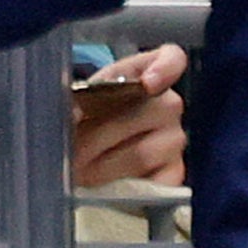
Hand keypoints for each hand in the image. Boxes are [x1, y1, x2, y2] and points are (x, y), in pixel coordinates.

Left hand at [72, 45, 186, 187]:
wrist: (83, 157)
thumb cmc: (82, 120)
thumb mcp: (74, 103)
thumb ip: (75, 100)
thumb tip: (73, 114)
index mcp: (145, 72)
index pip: (173, 59)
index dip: (165, 69)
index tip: (147, 84)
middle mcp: (168, 103)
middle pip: (148, 113)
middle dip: (100, 137)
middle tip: (71, 152)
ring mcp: (175, 140)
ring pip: (144, 154)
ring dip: (104, 166)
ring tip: (79, 172)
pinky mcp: (175, 174)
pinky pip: (155, 184)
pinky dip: (125, 188)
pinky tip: (104, 186)